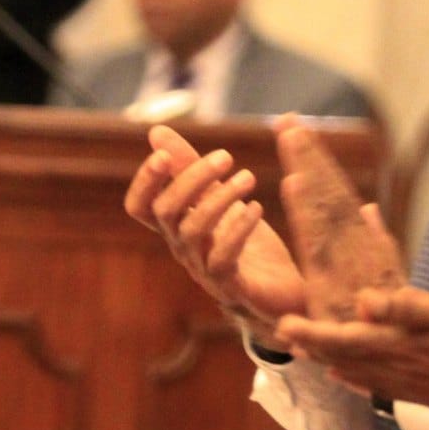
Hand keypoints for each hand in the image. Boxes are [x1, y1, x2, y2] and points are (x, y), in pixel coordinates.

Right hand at [123, 124, 304, 338]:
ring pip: (193, 232)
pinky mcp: (231, 287)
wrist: (286, 297)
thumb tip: (156, 132)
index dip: (145, 181)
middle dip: (191, 179)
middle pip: (167, 213)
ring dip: (219, 199)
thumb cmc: (250, 247)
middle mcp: (185, 250)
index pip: (141, 208)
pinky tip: (256, 208)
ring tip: (248, 177)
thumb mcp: (221, 200)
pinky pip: (222, 259)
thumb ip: (190, 168)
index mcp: (178, 229)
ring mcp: (204, 271)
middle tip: (226, 156)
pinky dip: (237, 230)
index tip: (164, 154)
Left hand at [277, 121, 405, 319]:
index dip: (319, 165)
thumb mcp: (392, 281)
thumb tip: (369, 209)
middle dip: (309, 156)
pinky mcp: (338, 287)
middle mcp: (361, 250)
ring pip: (325, 210)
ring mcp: (352, 266)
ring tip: (290, 138)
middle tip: (288, 120)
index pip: (340, 199)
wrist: (425, 359)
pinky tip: (291, 185)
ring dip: (307, 170)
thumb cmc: (411, 326)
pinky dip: (306, 213)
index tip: (300, 134)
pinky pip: (318, 245)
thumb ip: (379, 243)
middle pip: (331, 196)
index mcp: (368, 248)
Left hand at [277, 285, 428, 429]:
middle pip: (347, 358)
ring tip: (311, 355)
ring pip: (361, 374)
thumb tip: (363, 302)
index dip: (314, 332)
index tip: (285, 324)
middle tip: (288, 336)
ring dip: (333, 362)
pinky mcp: (428, 394)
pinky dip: (359, 381)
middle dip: (316, 346)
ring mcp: (414, 385)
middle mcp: (402, 369)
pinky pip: (382, 387)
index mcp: (405, 345)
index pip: (346, 338)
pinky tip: (351, 380)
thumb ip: (411, 309)